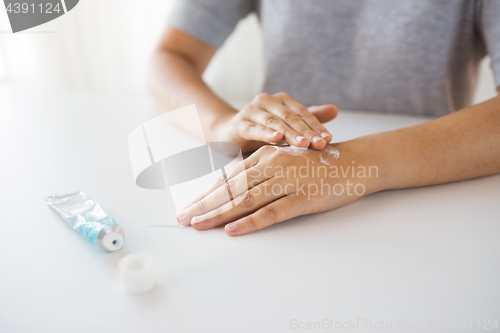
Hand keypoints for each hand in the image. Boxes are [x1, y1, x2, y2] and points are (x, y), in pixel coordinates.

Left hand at [176, 143, 380, 235]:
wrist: (358, 161)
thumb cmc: (321, 162)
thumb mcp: (288, 160)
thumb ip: (264, 171)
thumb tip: (238, 188)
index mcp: (267, 155)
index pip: (230, 177)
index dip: (207, 193)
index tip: (190, 206)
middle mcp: (273, 165)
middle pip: (231, 188)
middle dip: (204, 204)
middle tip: (183, 219)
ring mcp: (287, 182)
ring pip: (245, 200)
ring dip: (218, 214)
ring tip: (198, 225)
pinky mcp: (302, 198)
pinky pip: (271, 212)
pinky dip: (250, 222)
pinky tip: (233, 230)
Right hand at [213, 92, 337, 152]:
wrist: (229, 133)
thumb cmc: (262, 130)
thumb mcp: (287, 125)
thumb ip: (308, 118)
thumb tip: (336, 109)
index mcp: (282, 100)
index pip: (303, 113)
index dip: (316, 126)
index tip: (329, 139)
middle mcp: (267, 101)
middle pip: (291, 117)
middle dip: (307, 132)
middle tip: (320, 144)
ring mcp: (252, 111)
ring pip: (275, 123)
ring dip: (290, 134)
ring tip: (304, 144)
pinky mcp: (239, 123)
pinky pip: (254, 129)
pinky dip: (266, 133)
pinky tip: (276, 139)